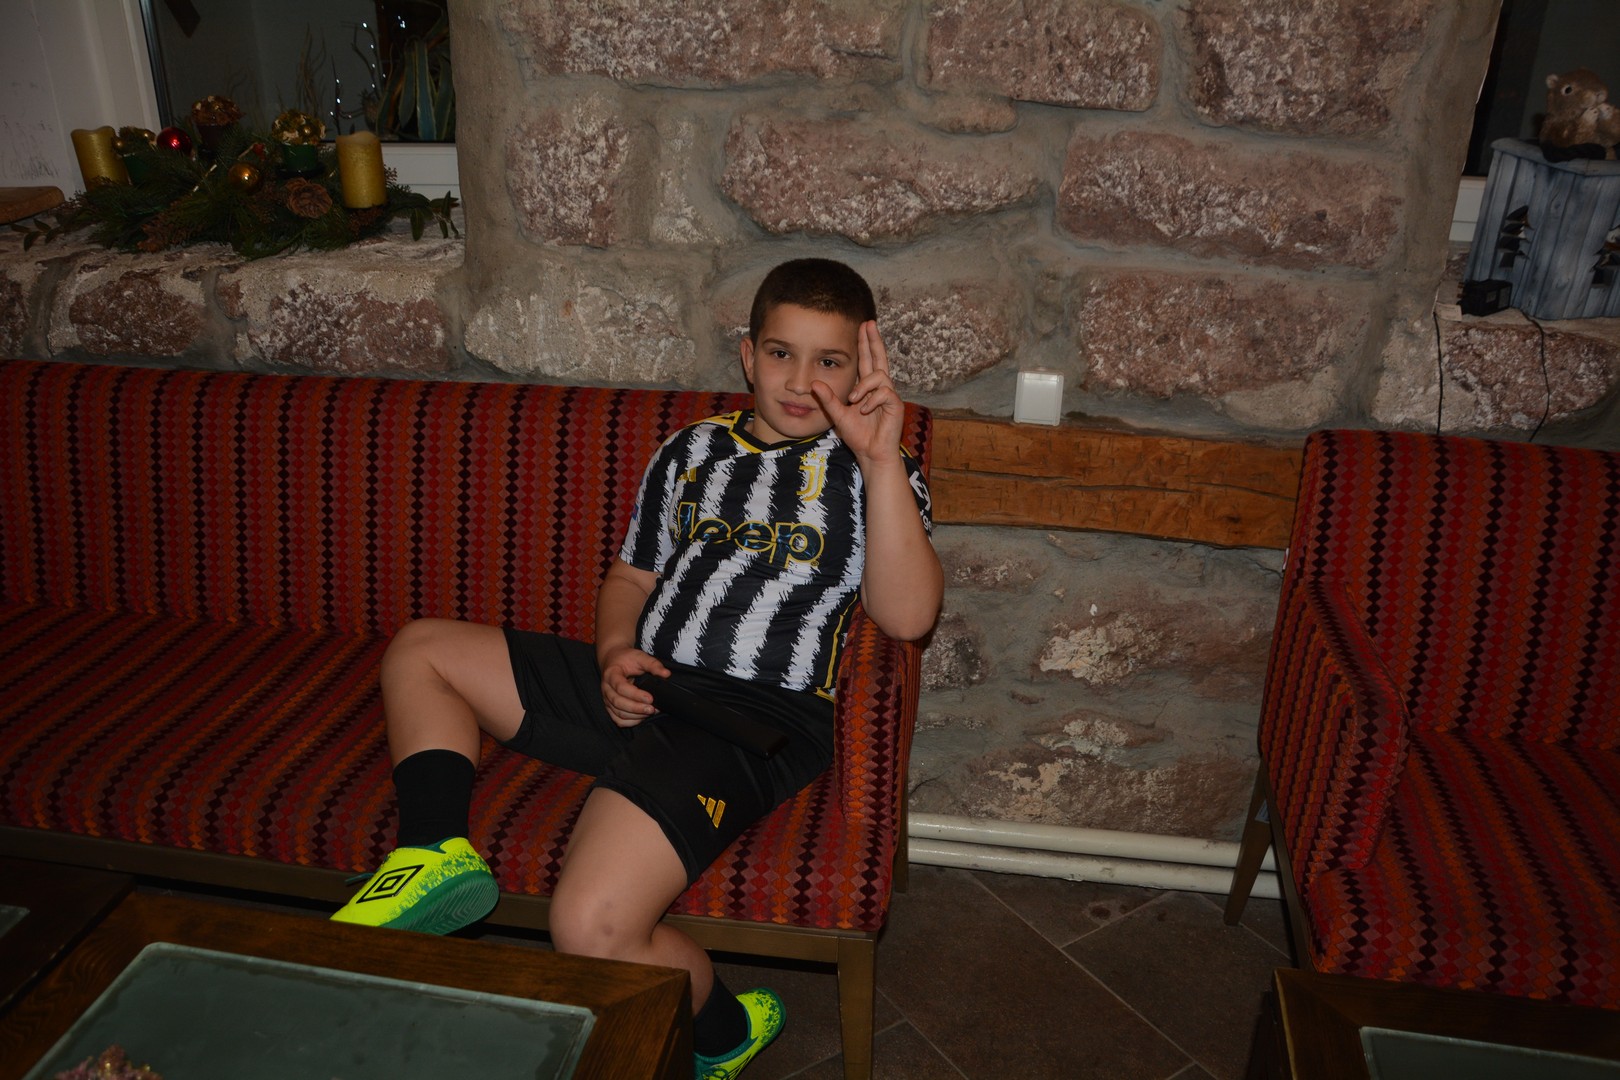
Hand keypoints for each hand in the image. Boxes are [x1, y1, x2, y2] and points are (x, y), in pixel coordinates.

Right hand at [598, 645, 669, 727]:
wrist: (613, 660)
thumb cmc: (625, 659)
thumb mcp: (639, 657)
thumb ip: (653, 664)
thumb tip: (666, 674)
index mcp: (611, 674)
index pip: (621, 687)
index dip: (635, 695)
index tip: (650, 698)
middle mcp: (606, 688)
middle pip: (618, 703)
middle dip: (636, 708)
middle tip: (652, 708)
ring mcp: (607, 699)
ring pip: (618, 713)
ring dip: (635, 716)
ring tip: (650, 711)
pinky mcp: (610, 707)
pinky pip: (618, 720)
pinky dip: (630, 722)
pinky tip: (641, 717)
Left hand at [811, 321, 902, 462]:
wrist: (870, 453)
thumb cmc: (857, 435)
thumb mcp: (837, 414)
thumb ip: (827, 399)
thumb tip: (813, 384)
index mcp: (867, 387)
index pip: (866, 360)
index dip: (865, 343)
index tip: (863, 326)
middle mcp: (879, 387)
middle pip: (878, 357)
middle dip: (874, 340)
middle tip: (869, 323)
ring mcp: (888, 395)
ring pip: (878, 376)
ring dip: (864, 386)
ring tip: (854, 401)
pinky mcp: (895, 404)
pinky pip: (884, 392)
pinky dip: (871, 401)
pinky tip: (864, 411)